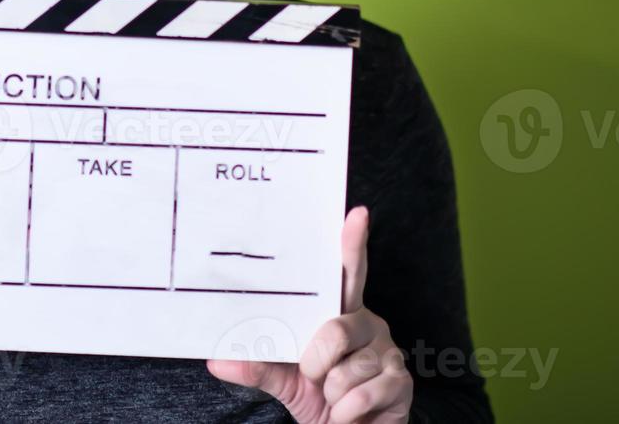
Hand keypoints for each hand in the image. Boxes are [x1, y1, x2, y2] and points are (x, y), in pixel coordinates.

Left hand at [207, 206, 412, 422]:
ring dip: (331, 393)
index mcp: (339, 312)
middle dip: (314, 362)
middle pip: (334, 328)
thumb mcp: (283, 379)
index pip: (347, 273)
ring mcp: (388, 350)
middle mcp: (366, 323)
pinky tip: (349, 414)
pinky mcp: (401, 380)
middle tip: (312, 375)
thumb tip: (216, 360)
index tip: (356, 214)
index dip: (352, 243)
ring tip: (335, 397)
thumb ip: (257, 365)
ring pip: (346, 369)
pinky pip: (360, 394)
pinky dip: (346, 412)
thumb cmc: (318, 397)